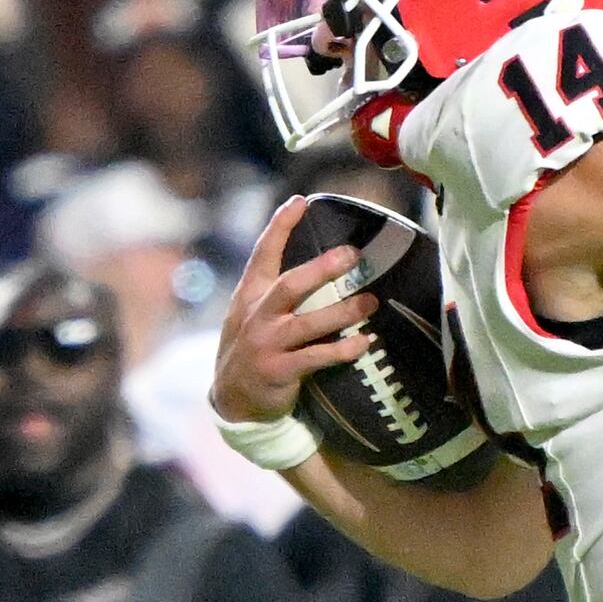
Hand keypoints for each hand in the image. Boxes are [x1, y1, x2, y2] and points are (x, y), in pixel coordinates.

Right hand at [209, 200, 372, 426]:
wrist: (232, 399)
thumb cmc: (252, 348)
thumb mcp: (250, 313)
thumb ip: (274, 290)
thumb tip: (319, 262)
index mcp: (250, 295)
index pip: (263, 254)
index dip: (280, 226)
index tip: (300, 201)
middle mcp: (257, 316)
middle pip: (290, 285)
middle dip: (322, 268)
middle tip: (352, 255)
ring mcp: (266, 344)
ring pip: (308, 323)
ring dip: (343, 311)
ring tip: (370, 302)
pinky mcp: (278, 371)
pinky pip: (315, 358)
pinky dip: (341, 350)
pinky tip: (363, 342)